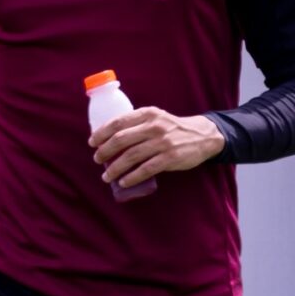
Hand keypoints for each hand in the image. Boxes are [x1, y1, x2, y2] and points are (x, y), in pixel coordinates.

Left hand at [90, 106, 223, 192]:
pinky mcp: (170, 158)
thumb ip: (136, 123)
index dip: (102, 133)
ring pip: (131, 156)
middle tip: (97, 160)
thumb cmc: (172, 128)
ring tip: (106, 176)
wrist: (202, 136)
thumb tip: (108, 137)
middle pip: (121, 140)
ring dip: (115, 168)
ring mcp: (163, 142)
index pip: (118, 122)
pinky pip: (146, 169)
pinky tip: (123, 182)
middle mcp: (154, 126)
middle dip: (105, 151)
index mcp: (147, 114)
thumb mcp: (155, 118)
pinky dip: (131, 177)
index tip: (92, 143)